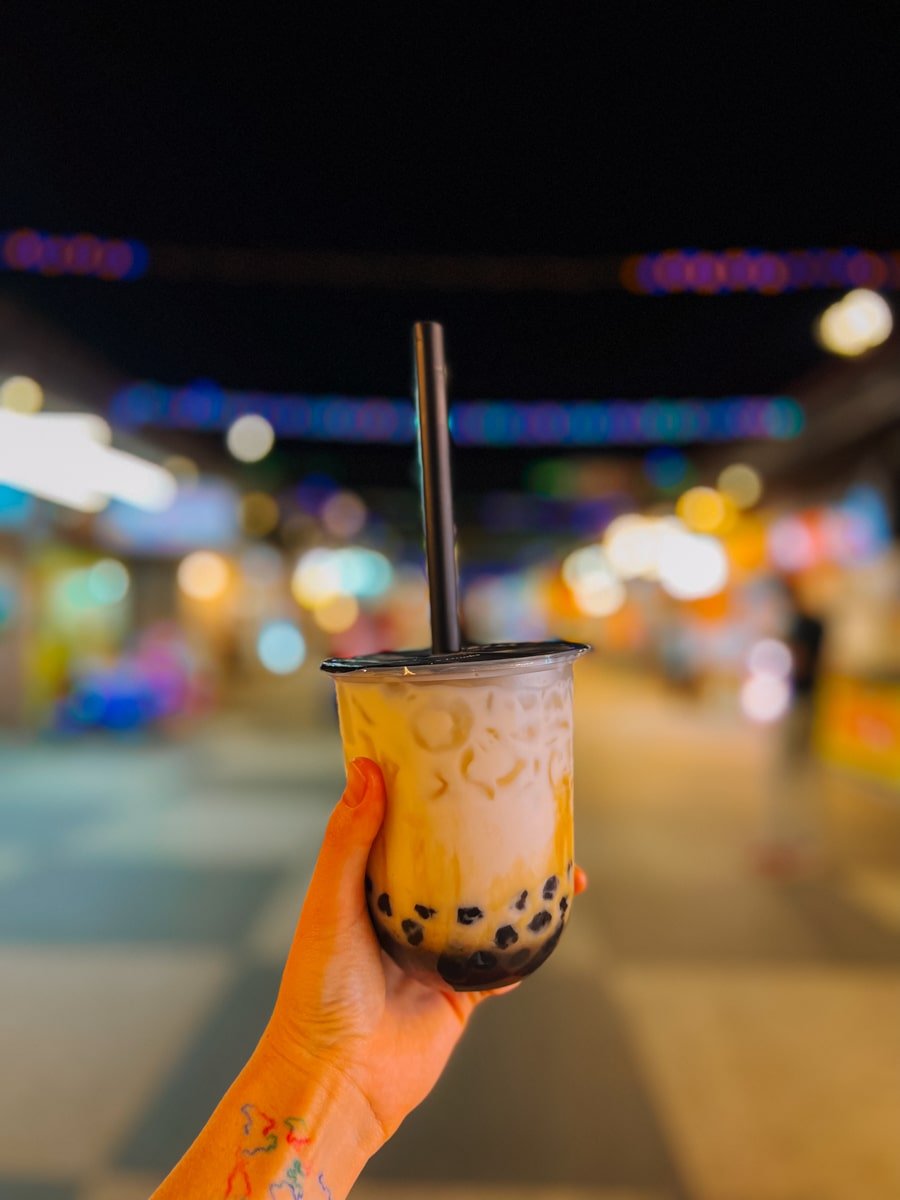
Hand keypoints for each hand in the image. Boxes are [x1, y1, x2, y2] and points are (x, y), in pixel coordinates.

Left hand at [265, 757, 587, 1144]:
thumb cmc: (318, 991)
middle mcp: (406, 914)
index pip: (409, 829)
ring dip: (525, 890)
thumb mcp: (330, 904)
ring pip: (490, 910)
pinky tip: (554, 921)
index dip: (438, 798)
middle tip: (535, 814)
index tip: (471, 768)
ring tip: (564, 867)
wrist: (340, 1080)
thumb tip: (366, 769)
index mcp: (371, 886)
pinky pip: (503, 963)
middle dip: (496, 842)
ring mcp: (436, 953)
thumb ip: (349, 841)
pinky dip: (528, 946)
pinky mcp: (461, 992)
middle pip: (459, 865)